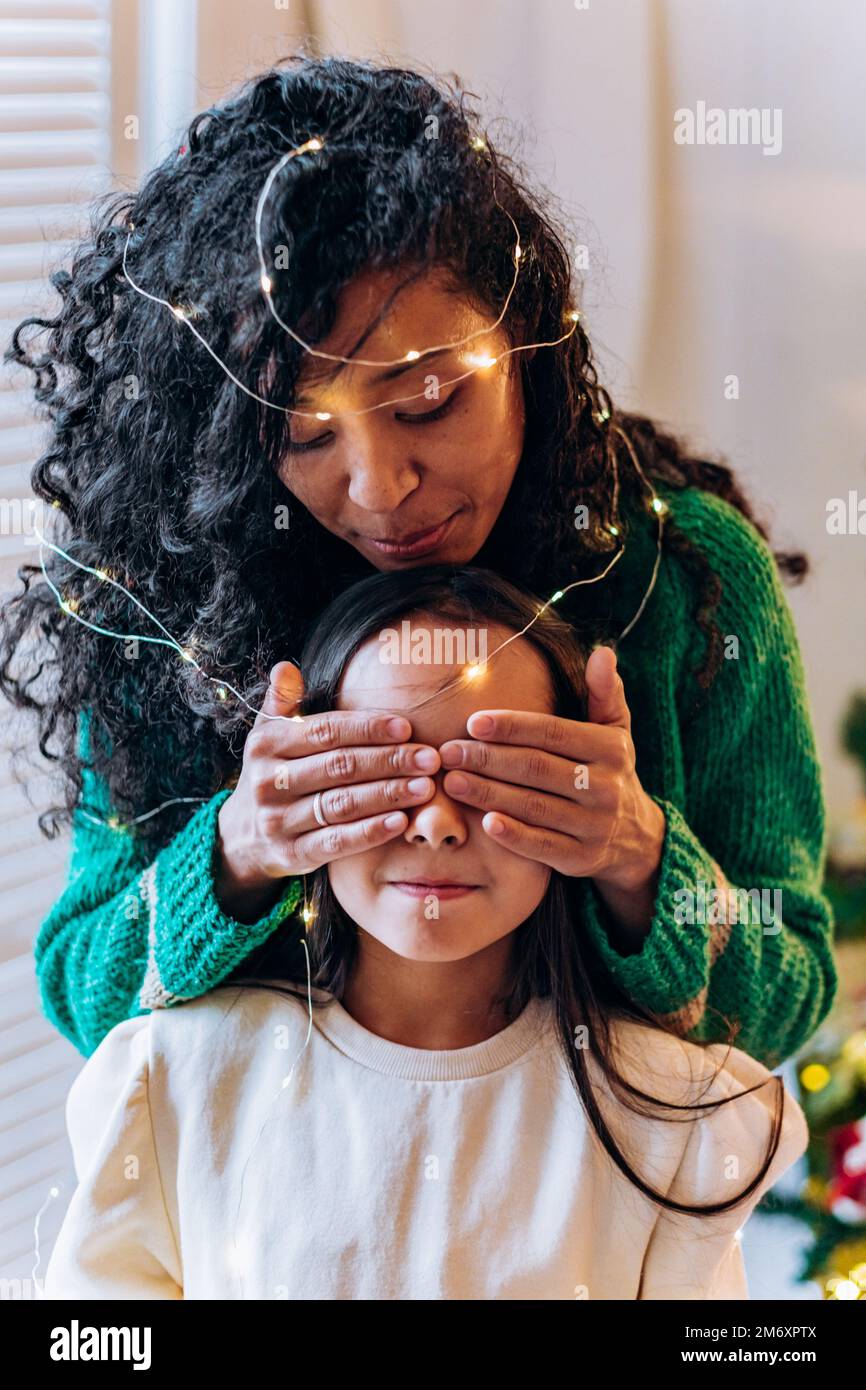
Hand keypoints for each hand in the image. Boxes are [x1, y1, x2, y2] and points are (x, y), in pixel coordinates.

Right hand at [215, 662, 439, 920]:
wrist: (244, 836)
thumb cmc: (273, 774)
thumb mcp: (268, 736)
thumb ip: (282, 702)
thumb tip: (286, 667)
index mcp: (266, 744)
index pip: (326, 732)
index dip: (368, 729)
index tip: (406, 727)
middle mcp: (269, 782)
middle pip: (339, 767)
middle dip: (389, 761)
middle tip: (429, 758)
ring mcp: (278, 821)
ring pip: (342, 804)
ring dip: (388, 794)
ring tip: (425, 788)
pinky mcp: (292, 854)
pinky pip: (336, 842)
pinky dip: (370, 832)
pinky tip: (400, 821)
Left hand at [437, 646, 665, 940]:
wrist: (636, 838)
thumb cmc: (610, 771)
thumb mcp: (615, 731)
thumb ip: (605, 692)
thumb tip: (603, 651)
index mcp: (610, 748)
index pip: (553, 733)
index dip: (511, 727)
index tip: (472, 722)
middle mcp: (605, 787)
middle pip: (536, 768)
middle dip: (487, 759)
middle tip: (448, 752)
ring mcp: (594, 825)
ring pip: (533, 806)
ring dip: (488, 793)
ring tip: (451, 781)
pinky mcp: (581, 859)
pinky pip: (542, 846)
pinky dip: (513, 835)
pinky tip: (484, 822)